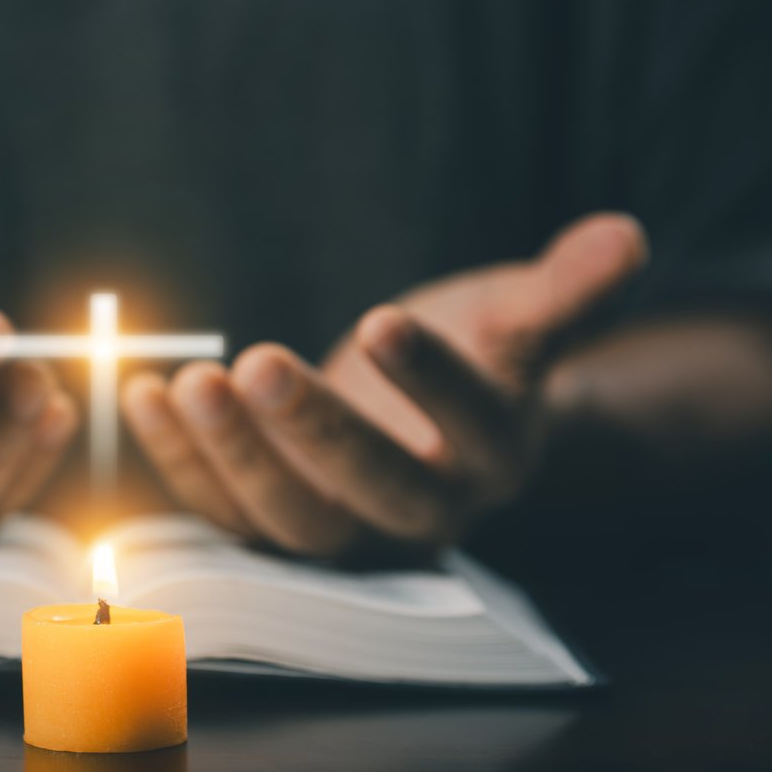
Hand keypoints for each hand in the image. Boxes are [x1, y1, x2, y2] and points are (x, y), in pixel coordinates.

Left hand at [121, 214, 648, 557]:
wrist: (434, 421)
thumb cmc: (477, 356)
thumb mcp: (518, 316)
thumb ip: (565, 290)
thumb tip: (627, 237)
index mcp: (495, 459)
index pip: (473, 429)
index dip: (433, 382)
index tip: (385, 321)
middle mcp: (423, 515)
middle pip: (372, 494)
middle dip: (313, 434)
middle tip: (257, 365)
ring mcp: (346, 534)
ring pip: (290, 521)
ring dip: (232, 458)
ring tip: (187, 383)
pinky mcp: (279, 528)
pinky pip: (227, 512)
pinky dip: (183, 461)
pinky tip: (144, 395)